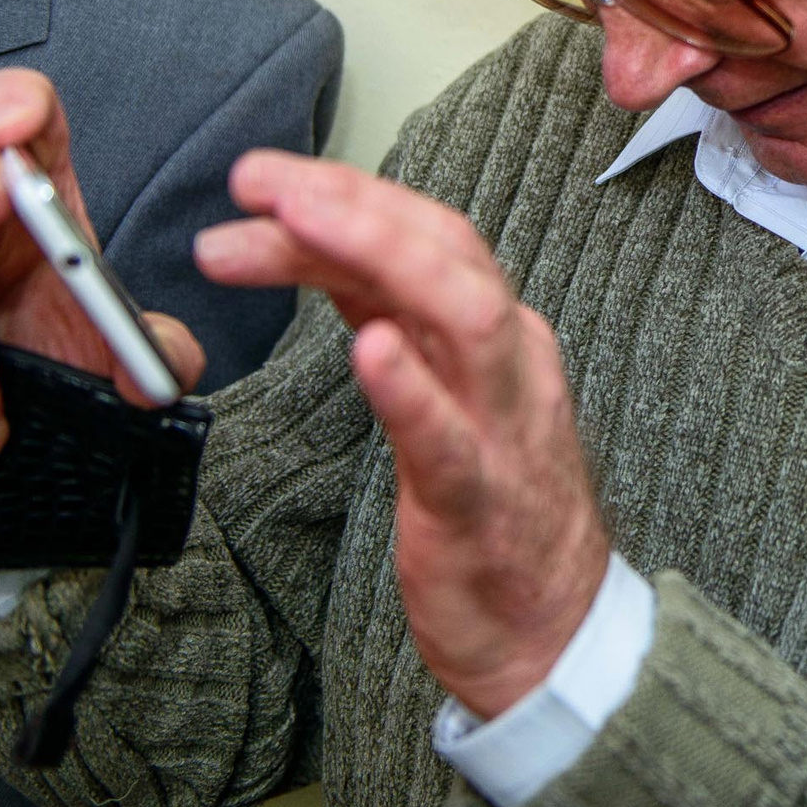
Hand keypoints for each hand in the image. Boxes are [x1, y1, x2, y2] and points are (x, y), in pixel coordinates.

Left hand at [195, 151, 609, 719]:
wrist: (551, 628)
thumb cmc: (489, 508)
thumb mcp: (433, 390)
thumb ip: (383, 315)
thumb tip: (313, 244)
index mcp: (495, 332)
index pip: (427, 233)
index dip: (346, 193)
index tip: (262, 178)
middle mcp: (510, 360)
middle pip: (446, 250)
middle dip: (351, 201)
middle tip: (255, 179)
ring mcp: (504, 426)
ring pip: (464, 315)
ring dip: (379, 255)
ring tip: (299, 223)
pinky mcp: (481, 502)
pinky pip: (450, 436)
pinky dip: (409, 386)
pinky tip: (368, 349)